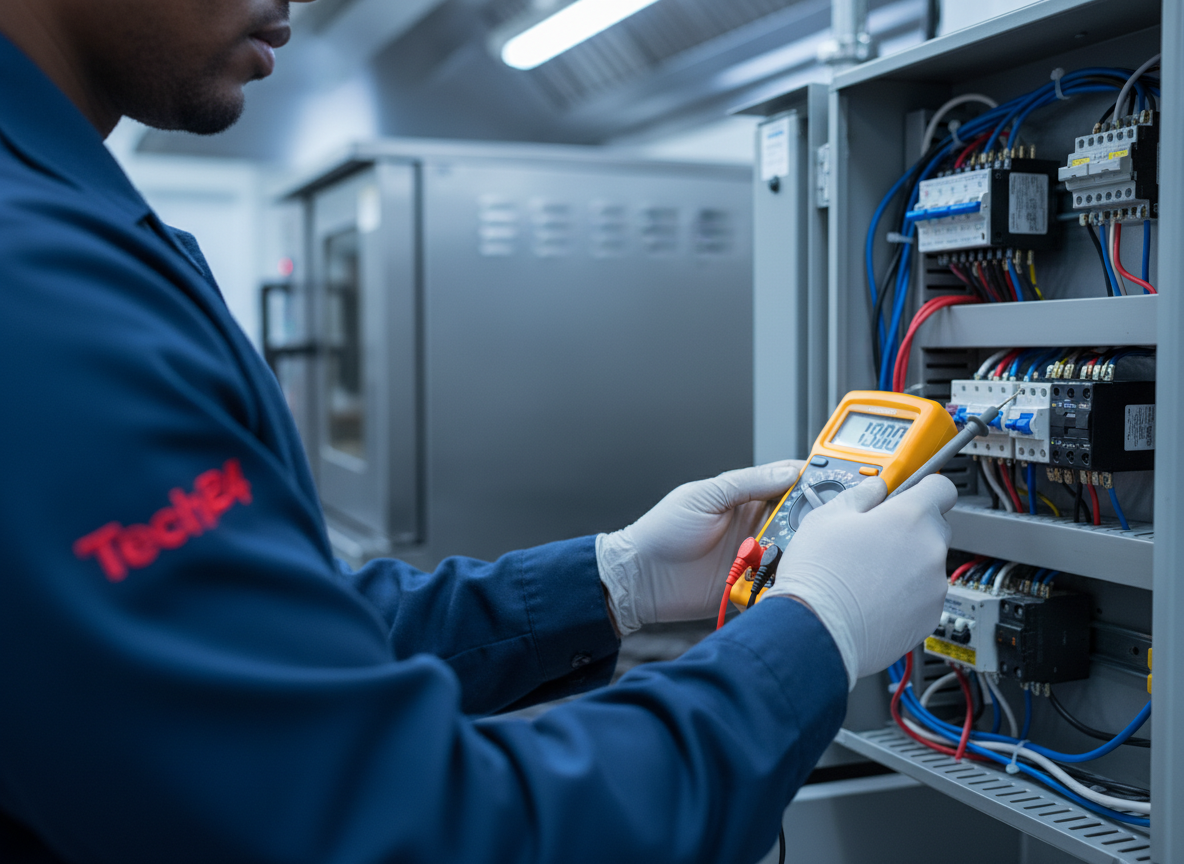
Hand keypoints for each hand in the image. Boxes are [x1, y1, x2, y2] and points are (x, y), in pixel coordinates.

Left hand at [596, 461, 804, 634]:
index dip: (814, 480)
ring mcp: (755, 556)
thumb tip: (789, 471)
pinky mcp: (752, 585)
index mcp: (746, 497)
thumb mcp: (704, 496)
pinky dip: (786, 580)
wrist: (640, 578)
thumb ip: (747, 483)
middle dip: (814, 520)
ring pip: (795, 551)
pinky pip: (779, 582)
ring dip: (800, 551)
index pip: (790, 483)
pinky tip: (790, 576)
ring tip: (803, 550)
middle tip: (822, 521)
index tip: (836, 479)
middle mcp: (756, 525)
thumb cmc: (663, 531)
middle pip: (800, 519)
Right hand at [764, 475, 956, 689]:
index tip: (912, 493)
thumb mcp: (826, 517)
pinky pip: (923, 597)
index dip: (924, 487)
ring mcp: (934, 587)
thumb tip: (873, 489)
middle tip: (874, 539)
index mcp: (910, 517)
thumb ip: (859, 496)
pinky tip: (873, 599)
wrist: (817, 631)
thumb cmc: (819, 575)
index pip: (941, 487)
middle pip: (934, 527)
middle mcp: (931, 550)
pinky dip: (905, 596)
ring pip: (927, 564)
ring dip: (906, 564)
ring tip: (867, 576)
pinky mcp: (929, 618)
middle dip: (909, 529)